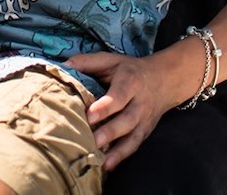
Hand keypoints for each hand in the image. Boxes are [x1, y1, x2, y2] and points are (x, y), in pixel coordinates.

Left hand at [69, 49, 180, 170]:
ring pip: (132, 136)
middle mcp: (140, 103)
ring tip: (100, 159)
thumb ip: (87, 62)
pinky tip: (108, 165)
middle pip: (126, 120)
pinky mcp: (145, 131)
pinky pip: (134, 146)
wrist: (164, 79)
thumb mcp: (111, 60)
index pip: (119, 96)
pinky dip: (122, 156)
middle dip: (109, 132)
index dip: (105, 107)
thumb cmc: (129, 70)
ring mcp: (144, 120)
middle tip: (91, 141)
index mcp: (130, 82)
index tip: (89, 116)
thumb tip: (62, 66)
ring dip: (116, 150)